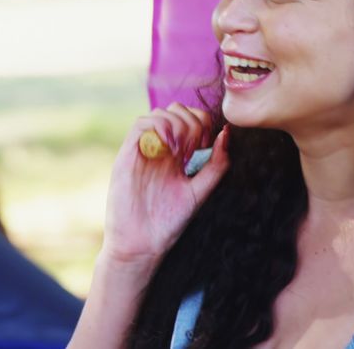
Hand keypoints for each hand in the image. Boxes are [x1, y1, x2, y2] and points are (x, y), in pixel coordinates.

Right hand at [101, 103, 229, 268]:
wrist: (142, 243)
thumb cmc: (169, 222)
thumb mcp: (200, 191)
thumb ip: (216, 165)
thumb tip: (226, 133)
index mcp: (177, 155)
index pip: (192, 119)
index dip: (203, 124)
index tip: (206, 147)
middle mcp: (160, 149)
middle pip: (177, 111)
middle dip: (192, 124)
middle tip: (193, 149)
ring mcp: (143, 150)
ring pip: (160, 113)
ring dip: (176, 125)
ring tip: (180, 150)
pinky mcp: (127, 155)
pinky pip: (140, 126)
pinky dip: (158, 127)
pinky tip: (168, 147)